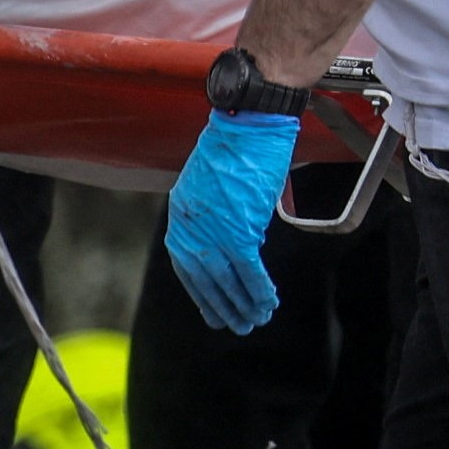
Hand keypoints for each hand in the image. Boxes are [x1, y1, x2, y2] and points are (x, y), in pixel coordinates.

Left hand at [160, 107, 294, 332]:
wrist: (248, 122)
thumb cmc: (234, 147)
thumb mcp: (210, 185)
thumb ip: (212, 216)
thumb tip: (230, 241)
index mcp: (180, 215)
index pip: (186, 267)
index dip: (202, 293)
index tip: (212, 310)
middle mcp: (190, 226)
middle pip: (205, 279)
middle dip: (222, 306)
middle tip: (236, 325)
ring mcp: (213, 229)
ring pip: (227, 279)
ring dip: (244, 304)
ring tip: (256, 320)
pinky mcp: (238, 228)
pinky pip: (248, 270)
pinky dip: (259, 289)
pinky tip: (267, 303)